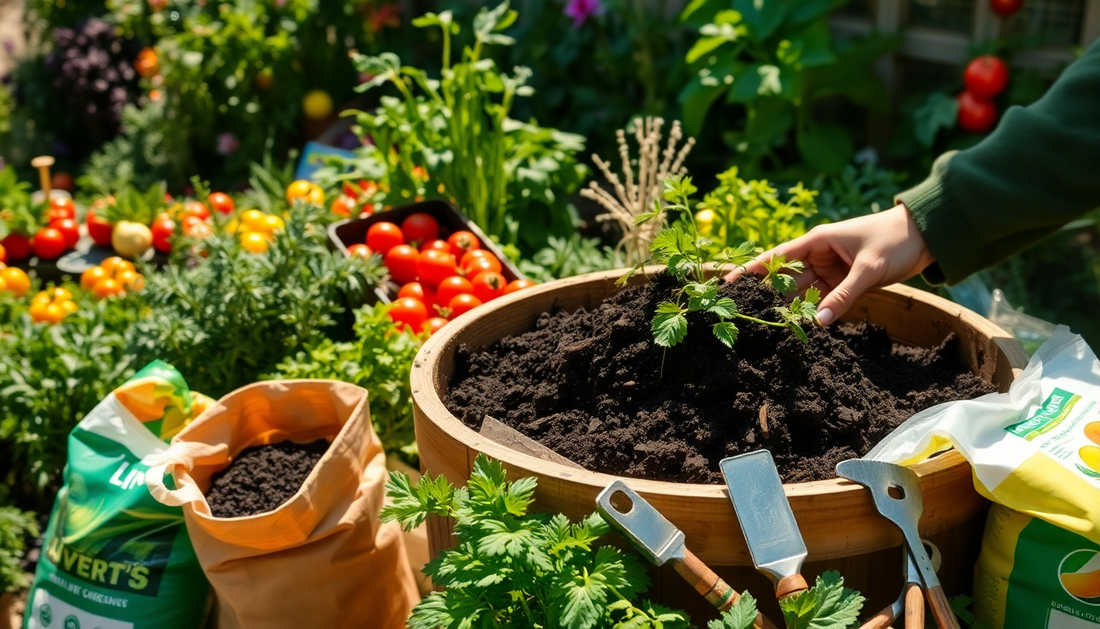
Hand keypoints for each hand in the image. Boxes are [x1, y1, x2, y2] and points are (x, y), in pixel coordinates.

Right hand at [724, 205, 934, 324]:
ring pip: (802, 293)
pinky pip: (822, 300)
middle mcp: (817, 255)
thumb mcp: (869, 269)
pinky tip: (802, 326)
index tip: (727, 282)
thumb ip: (843, 296)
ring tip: (772, 327)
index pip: (776, 257)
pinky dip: (814, 312)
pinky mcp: (842, 283)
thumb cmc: (895, 241)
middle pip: (785, 279)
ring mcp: (829, 270)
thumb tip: (818, 323)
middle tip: (746, 315)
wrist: (927, 237)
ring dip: (792, 308)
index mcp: (816, 241)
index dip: (751, 270)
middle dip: (768, 296)